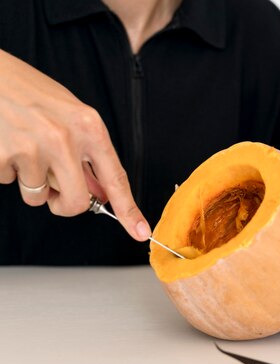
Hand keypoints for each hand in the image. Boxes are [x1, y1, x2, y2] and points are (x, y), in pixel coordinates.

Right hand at [0, 49, 149, 240]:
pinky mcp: (3, 154)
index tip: (141, 232)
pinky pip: (9, 183)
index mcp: (89, 128)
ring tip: (24, 148)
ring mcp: (33, 147)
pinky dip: (7, 170)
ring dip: (30, 183)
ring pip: (38, 196)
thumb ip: (88, 155)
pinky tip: (5, 142)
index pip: (116, 178)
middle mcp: (65, 138)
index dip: (129, 209)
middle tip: (55, 192)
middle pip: (78, 202)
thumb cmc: (32, 92)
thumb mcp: (72, 118)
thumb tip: (100, 193)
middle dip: (66, 206)